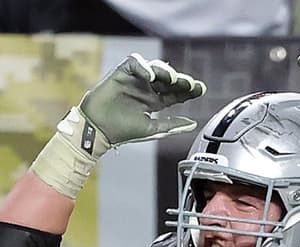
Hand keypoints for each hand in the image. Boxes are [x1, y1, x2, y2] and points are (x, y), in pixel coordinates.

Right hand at [32, 53, 203, 197]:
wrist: (98, 130)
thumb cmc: (122, 131)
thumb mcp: (153, 129)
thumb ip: (172, 126)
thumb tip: (193, 124)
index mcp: (154, 102)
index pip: (175, 93)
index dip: (189, 91)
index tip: (201, 89)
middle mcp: (146, 89)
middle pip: (168, 79)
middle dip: (181, 80)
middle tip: (191, 84)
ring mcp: (134, 81)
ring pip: (154, 68)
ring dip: (165, 71)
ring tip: (172, 79)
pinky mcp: (120, 74)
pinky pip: (134, 62)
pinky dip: (143, 66)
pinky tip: (150, 77)